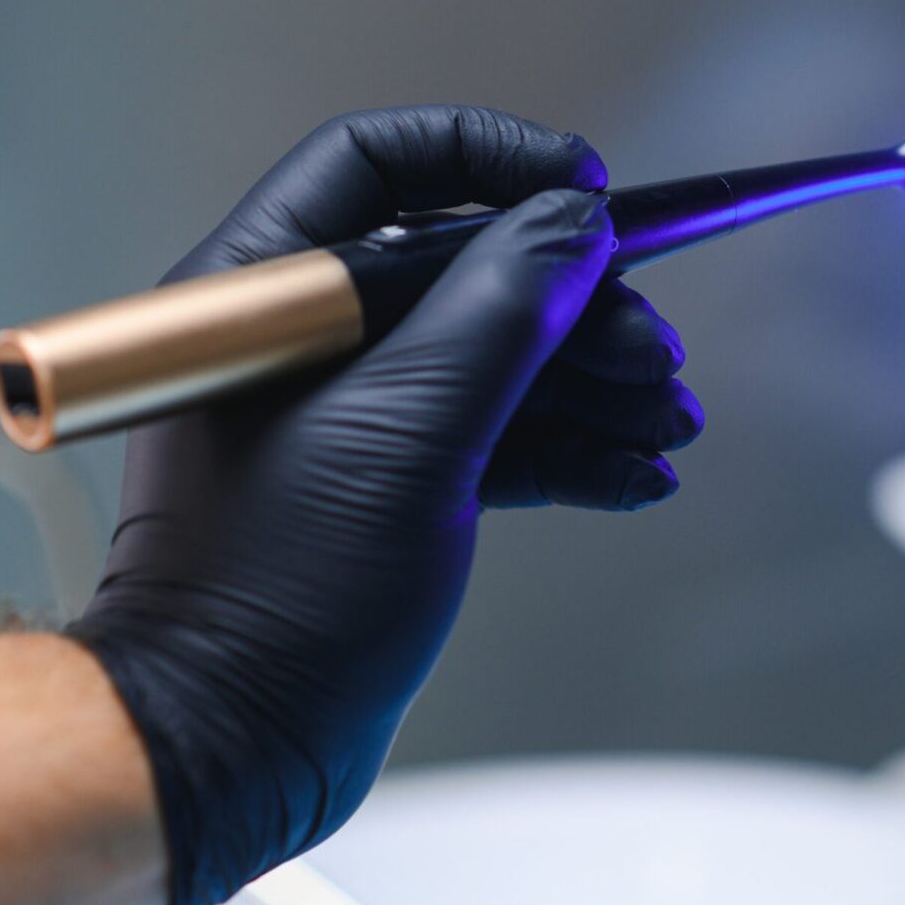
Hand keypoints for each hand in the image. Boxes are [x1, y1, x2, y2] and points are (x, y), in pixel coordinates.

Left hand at [67, 106, 701, 904]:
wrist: (235, 747)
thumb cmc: (276, 590)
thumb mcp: (409, 431)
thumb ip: (502, 311)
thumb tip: (577, 221)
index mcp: (266, 292)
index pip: (379, 165)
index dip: (489, 157)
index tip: (585, 186)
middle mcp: (307, 340)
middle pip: (466, 268)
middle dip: (575, 306)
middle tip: (653, 352)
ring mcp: (351, 414)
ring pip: (494, 357)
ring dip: (593, 386)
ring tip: (668, 424)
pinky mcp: (391, 484)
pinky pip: (496, 435)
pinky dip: (569, 449)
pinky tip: (636, 475)